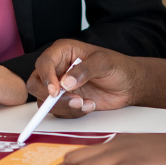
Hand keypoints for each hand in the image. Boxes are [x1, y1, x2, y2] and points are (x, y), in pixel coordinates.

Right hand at [27, 40, 141, 117]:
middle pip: (36, 84)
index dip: (46, 77)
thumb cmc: (118, 67)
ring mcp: (60, 86)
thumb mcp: (104, 63)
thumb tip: (66, 82)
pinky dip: (72, 112)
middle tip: (72, 100)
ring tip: (86, 103)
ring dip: (64, 106)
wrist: (129, 85)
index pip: (44, 62)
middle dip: (50, 96)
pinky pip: (59, 111)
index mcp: (63, 51)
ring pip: (45, 101)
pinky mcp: (66, 101)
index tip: (55, 91)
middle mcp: (58, 68)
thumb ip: (85, 70)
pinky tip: (89, 105)